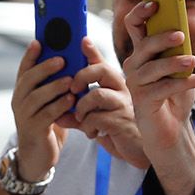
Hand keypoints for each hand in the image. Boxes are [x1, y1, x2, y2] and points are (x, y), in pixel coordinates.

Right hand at [11, 41, 74, 180]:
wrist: (38, 157)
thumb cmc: (47, 125)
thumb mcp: (49, 103)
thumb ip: (55, 85)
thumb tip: (71, 61)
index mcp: (22, 92)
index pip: (23, 69)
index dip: (30, 55)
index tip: (39, 41)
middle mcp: (19, 102)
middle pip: (28, 80)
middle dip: (44, 68)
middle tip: (61, 59)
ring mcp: (24, 117)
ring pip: (36, 97)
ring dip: (54, 87)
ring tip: (70, 80)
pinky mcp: (33, 130)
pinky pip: (46, 115)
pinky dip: (59, 106)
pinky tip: (71, 101)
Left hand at [68, 39, 147, 168]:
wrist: (138, 152)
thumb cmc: (117, 131)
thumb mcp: (96, 119)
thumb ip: (77, 114)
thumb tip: (57, 115)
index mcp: (115, 86)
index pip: (102, 63)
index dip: (92, 51)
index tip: (82, 42)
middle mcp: (122, 91)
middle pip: (102, 70)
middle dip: (82, 76)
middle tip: (72, 90)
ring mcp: (123, 105)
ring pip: (97, 94)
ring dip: (82, 107)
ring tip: (80, 119)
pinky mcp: (121, 122)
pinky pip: (97, 118)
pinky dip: (88, 126)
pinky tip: (92, 133)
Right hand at [121, 1, 194, 161]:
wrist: (172, 126)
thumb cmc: (174, 92)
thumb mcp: (179, 65)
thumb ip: (178, 47)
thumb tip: (182, 29)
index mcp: (142, 51)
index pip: (133, 24)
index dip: (141, 11)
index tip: (155, 3)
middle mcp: (134, 65)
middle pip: (144, 45)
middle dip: (162, 38)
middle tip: (180, 36)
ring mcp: (136, 83)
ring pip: (153, 68)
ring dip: (175, 62)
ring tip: (193, 61)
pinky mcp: (143, 100)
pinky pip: (165, 88)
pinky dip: (186, 82)